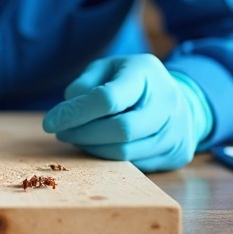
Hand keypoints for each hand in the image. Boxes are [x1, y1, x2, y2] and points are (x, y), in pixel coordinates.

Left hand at [42, 54, 212, 171]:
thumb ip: (85, 83)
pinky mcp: (176, 154)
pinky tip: (99, 146)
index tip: (49, 122)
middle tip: (62, 133)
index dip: (75, 113)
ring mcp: (176, 131)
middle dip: (83, 134)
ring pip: (125, 153)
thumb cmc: (134, 81)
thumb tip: (67, 111)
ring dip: (93, 149)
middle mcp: (167, 102)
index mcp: (146, 73)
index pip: (108, 99)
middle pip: (119, 130)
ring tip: (77, 138)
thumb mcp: (108, 68)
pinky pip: (135, 166)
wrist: (183, 100)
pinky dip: (110, 158)